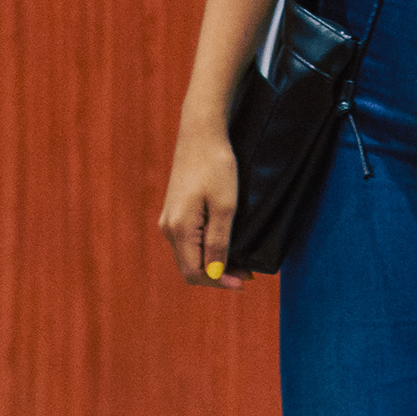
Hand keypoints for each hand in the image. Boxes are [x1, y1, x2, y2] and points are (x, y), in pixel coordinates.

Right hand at [158, 121, 249, 289]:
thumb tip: (215, 273)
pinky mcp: (175, 210)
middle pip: (190, 267)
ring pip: (190, 254)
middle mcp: (168, 228)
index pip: (194, 273)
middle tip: (247, 273)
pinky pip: (189, 240)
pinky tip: (226, 244)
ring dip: (214, 263)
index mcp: (179, 229)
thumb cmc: (216, 166)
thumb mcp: (225, 206)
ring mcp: (170, 219)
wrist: (201, 132)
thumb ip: (219, 242)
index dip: (219, 283)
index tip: (244, 282)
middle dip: (218, 275)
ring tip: (241, 260)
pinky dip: (207, 249)